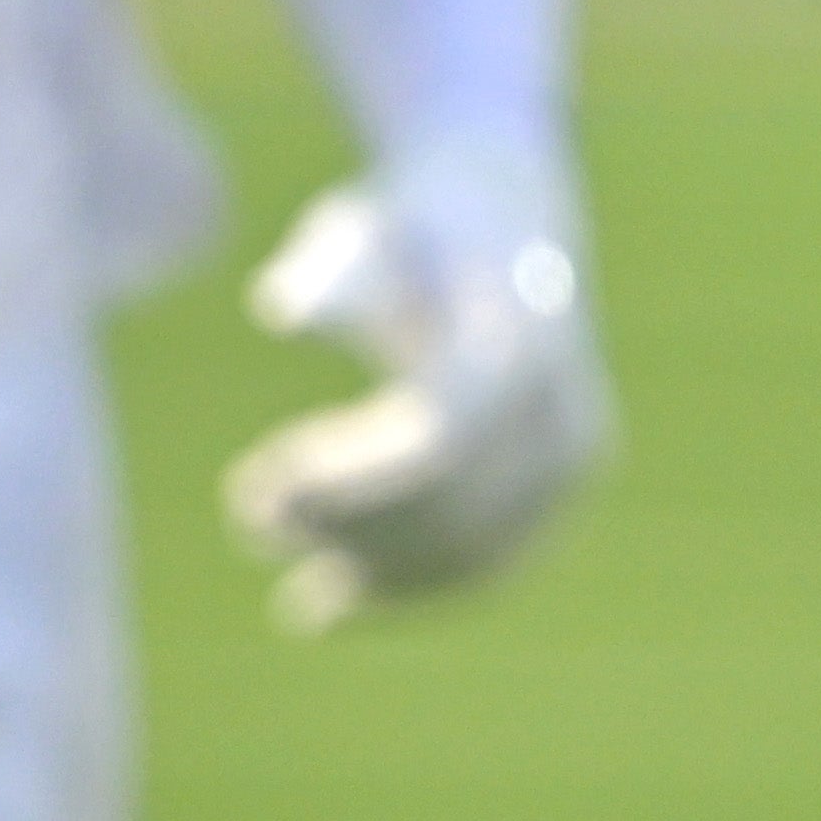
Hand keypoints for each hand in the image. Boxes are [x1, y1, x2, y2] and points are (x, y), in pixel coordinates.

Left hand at [229, 123, 610, 630]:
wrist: (504, 219)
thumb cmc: (409, 230)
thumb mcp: (363, 232)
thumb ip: (330, 274)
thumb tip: (281, 313)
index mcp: (518, 346)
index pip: (437, 449)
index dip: (348, 487)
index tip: (259, 485)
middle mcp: (560, 411)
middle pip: (450, 511)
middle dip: (347, 527)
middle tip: (251, 511)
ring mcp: (569, 461)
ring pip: (468, 555)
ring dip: (368, 569)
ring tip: (281, 556)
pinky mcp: (555, 494)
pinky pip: (482, 563)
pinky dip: (403, 585)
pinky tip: (325, 602)